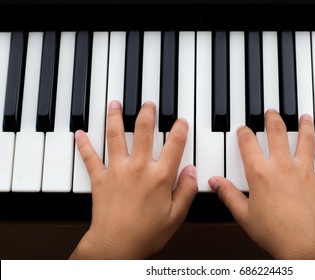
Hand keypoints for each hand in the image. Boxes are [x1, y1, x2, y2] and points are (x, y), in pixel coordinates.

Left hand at [70, 101, 197, 258]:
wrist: (115, 246)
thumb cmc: (145, 233)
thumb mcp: (176, 215)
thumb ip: (185, 191)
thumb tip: (191, 172)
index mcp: (160, 176)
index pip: (174, 144)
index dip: (180, 128)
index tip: (181, 121)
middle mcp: (138, 168)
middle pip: (143, 131)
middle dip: (147, 113)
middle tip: (148, 103)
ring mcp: (117, 171)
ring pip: (115, 136)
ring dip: (115, 117)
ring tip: (115, 104)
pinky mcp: (100, 179)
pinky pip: (90, 158)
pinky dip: (84, 145)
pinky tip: (80, 133)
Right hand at [208, 110, 314, 258]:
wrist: (302, 244)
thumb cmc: (273, 231)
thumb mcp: (243, 214)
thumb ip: (228, 194)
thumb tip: (215, 182)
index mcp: (260, 173)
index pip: (248, 144)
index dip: (244, 133)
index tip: (243, 129)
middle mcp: (282, 166)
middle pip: (277, 133)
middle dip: (273, 119)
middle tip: (272, 111)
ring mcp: (304, 171)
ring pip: (306, 140)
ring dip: (306, 126)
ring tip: (305, 116)